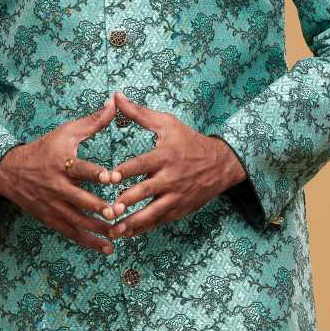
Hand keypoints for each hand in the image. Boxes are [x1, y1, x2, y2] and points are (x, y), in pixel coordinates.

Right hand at [0, 95, 125, 253]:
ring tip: (118, 233)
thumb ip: (93, 122)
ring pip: (78, 220)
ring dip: (98, 229)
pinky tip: (107, 248)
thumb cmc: (45, 148)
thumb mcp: (66, 132)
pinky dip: (89, 241)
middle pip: (79, 199)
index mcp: (62, 162)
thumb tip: (114, 103)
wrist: (10, 171)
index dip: (96, 173)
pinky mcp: (51, 219)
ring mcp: (54, 205)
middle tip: (118, 212)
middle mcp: (57, 186)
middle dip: (99, 207)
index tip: (111, 178)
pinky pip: (71, 232)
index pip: (80, 168)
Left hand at [106, 90, 246, 236]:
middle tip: (108, 209)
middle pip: (145, 192)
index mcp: (165, 156)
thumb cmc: (189, 141)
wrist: (221, 164)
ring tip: (113, 230)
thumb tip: (115, 96)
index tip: (110, 178)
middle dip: (126, 202)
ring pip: (151, 213)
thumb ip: (138, 114)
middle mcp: (170, 178)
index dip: (125, 171)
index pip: (141, 165)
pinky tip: (126, 234)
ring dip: (132, 223)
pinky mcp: (178, 209)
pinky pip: (159, 221)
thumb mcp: (167, 124)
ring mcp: (175, 196)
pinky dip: (143, 229)